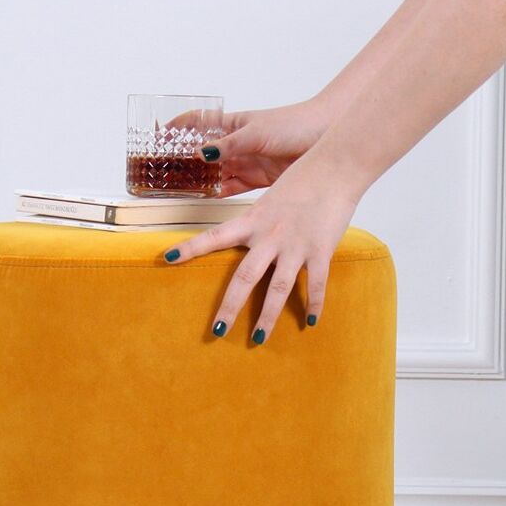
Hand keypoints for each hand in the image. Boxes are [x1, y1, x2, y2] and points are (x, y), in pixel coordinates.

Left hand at [163, 141, 362, 342]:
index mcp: (253, 221)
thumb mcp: (269, 198)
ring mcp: (296, 245)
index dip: (191, 248)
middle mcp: (270, 236)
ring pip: (279, 289)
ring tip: (258, 339)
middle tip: (217, 331)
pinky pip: (317, 284)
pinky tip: (309, 324)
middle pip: (245, 277)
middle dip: (230, 307)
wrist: (336, 166)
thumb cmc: (302, 178)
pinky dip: (313, 305)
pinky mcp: (320, 250)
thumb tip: (242, 236)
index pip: (215, 235)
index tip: (169, 258)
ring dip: (268, 317)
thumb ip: (255, 221)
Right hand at [168, 99, 332, 196]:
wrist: (326, 137)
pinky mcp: (257, 180)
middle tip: (161, 170)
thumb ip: (228, 145)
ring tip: (175, 189)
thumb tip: (200, 153)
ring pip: (214, 173)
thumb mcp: (256, 132)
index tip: (158, 134)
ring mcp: (246, 162)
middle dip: (183, 161)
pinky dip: (217, 194)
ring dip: (197, 181)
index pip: (198, 123)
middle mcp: (236, 144)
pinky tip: (203, 199)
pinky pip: (231, 188)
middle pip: (202, 153)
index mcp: (233, 124)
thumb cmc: (294, 124)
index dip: (177, 127)